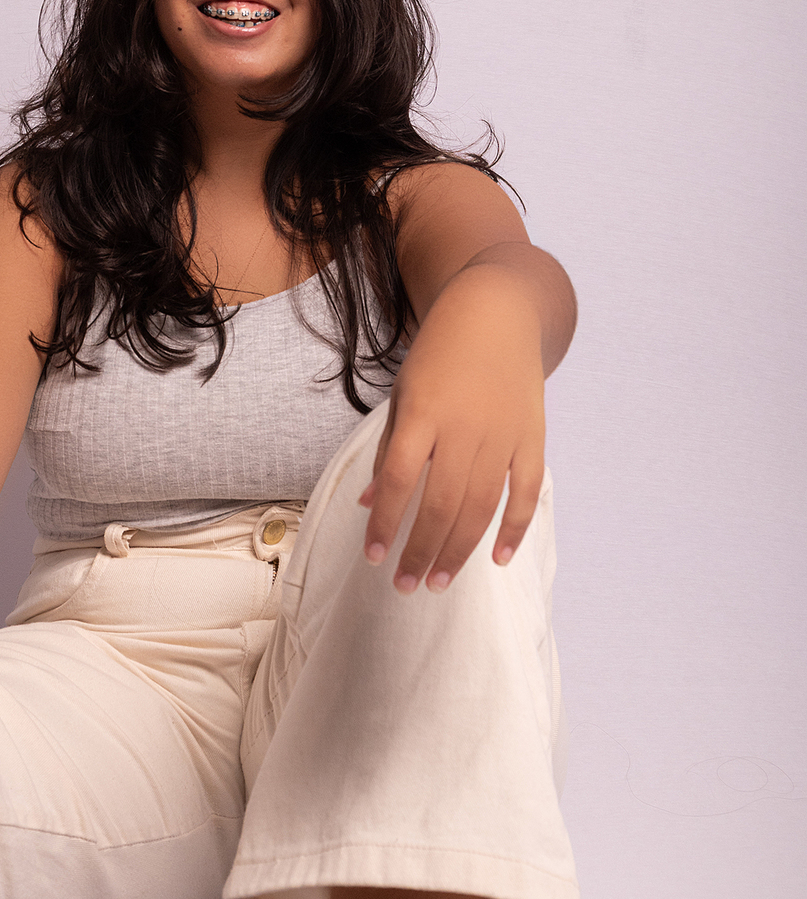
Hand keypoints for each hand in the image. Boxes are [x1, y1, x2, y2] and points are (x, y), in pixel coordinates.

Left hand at [358, 266, 545, 592]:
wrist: (497, 313)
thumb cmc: (439, 355)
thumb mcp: (404, 393)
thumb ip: (389, 448)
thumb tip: (367, 501)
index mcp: (423, 412)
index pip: (398, 479)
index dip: (384, 521)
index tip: (373, 556)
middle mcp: (464, 426)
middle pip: (440, 503)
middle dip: (420, 550)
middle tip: (405, 585)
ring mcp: (503, 434)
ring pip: (481, 507)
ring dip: (458, 550)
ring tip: (438, 581)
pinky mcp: (532, 438)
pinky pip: (526, 493)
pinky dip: (514, 529)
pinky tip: (496, 559)